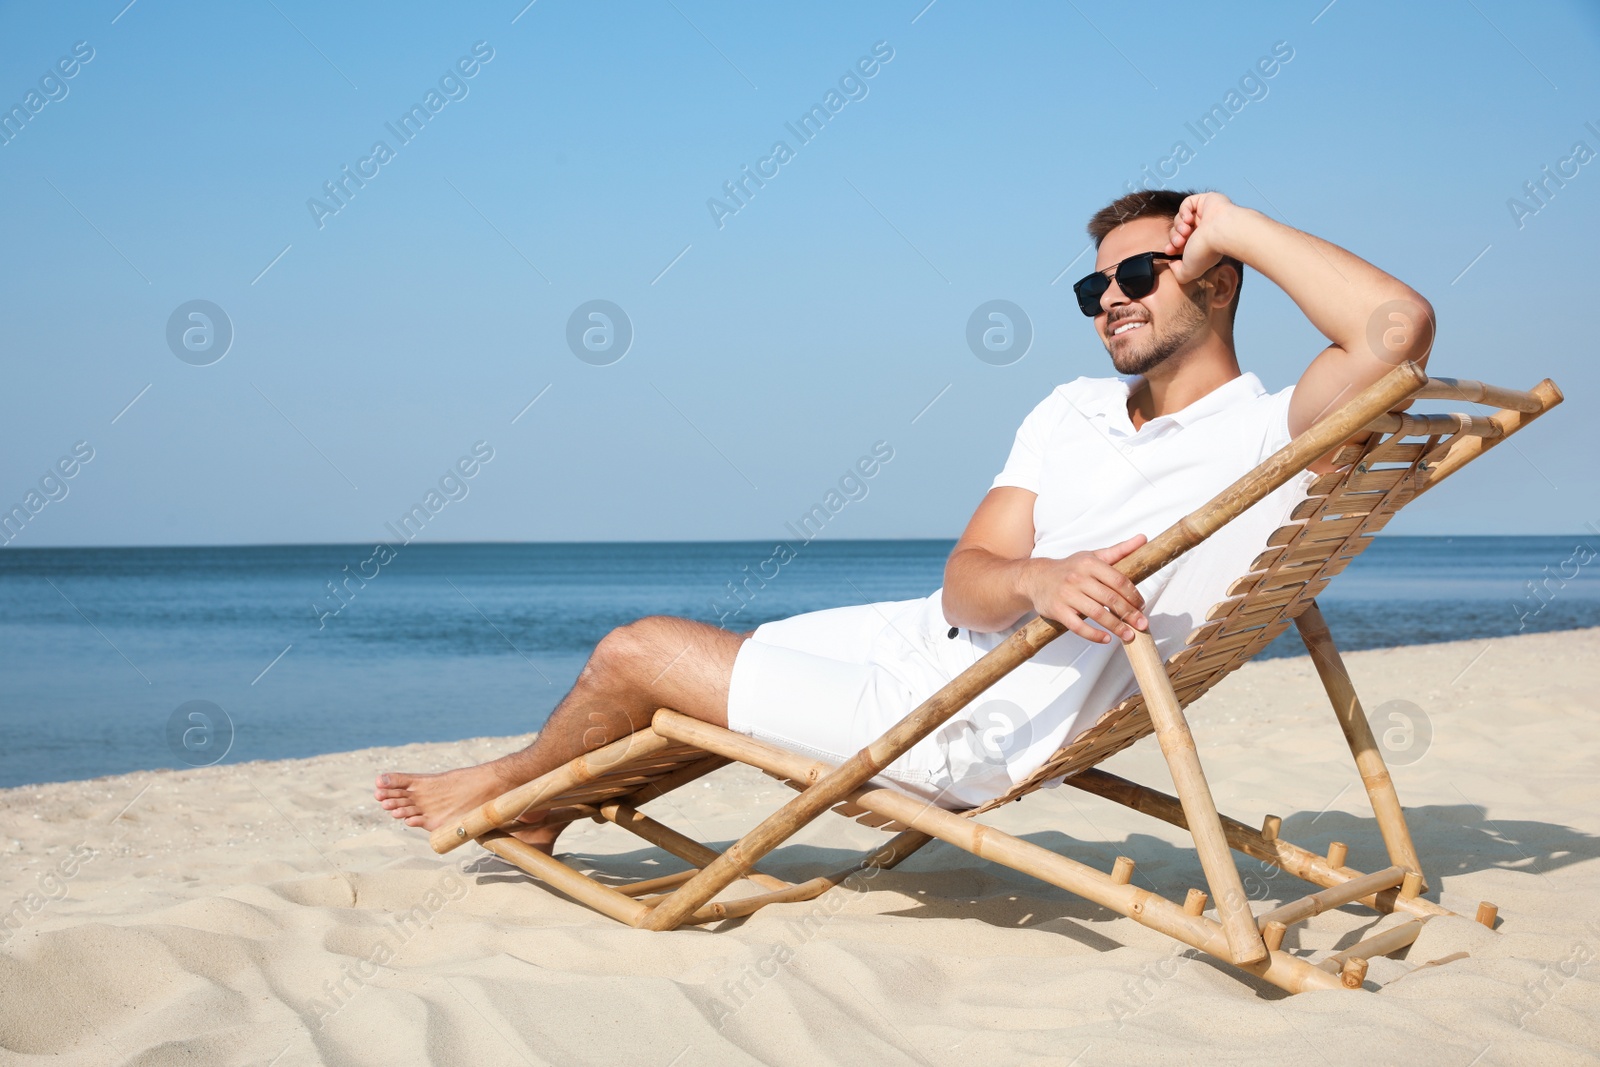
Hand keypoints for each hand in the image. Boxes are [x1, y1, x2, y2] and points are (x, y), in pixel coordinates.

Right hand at [1018, 534, 1148, 643]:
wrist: (1036, 578)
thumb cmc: (1069, 568)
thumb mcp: (1093, 556)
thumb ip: (1119, 550)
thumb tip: (1142, 539)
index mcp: (1089, 564)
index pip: (1118, 580)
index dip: (1133, 595)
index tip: (1142, 605)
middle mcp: (1078, 578)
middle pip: (1110, 599)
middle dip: (1129, 614)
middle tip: (1142, 624)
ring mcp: (1067, 595)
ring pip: (1097, 614)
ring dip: (1116, 627)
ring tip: (1129, 635)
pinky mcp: (1058, 610)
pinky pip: (1078, 626)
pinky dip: (1094, 635)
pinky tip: (1106, 638)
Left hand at [1163, 192, 1237, 284]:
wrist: (1221, 232)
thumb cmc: (1207, 251)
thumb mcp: (1189, 271)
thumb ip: (1178, 273)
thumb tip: (1172, 264)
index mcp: (1200, 245)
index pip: (1179, 244)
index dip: (1171, 247)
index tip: (1169, 250)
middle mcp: (1202, 230)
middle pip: (1177, 231)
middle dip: (1174, 237)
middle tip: (1180, 242)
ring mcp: (1203, 215)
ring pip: (1180, 219)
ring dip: (1179, 225)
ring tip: (1186, 231)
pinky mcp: (1205, 201)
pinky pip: (1187, 204)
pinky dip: (1184, 211)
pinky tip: (1189, 218)